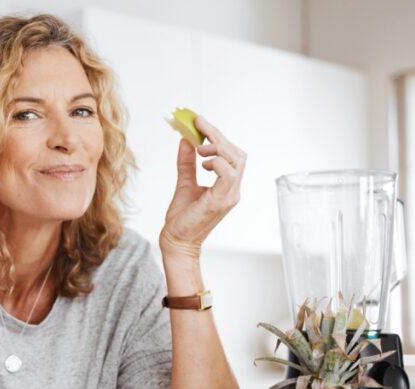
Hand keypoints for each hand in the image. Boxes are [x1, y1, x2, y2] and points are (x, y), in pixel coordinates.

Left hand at [160, 117, 245, 258]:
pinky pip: (228, 174)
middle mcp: (233, 190)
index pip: (232, 154)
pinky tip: (202, 164)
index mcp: (227, 186)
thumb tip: (185, 140)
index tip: (200, 122)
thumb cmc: (182, 218)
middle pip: (237, 153)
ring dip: (217, 148)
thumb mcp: (184, 183)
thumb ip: (187, 163)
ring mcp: (230, 196)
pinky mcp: (221, 201)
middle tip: (198, 127)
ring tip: (199, 151)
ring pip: (236, 160)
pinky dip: (216, 162)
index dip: (218, 136)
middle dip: (218, 136)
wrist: (176, 241)